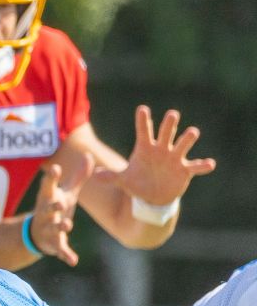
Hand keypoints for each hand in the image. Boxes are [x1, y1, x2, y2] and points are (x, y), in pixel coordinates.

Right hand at [30, 154, 93, 266]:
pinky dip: (66, 255)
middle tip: (59, 202)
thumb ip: (78, 176)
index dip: (52, 178)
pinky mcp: (53, 244)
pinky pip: (60, 250)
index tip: (55, 169)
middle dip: (53, 206)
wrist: (36, 235)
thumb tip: (90, 155)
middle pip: (48, 208)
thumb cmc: (55, 208)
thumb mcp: (66, 192)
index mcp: (49, 199)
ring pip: (54, 228)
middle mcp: (46, 213)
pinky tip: (73, 261)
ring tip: (67, 225)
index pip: (48, 186)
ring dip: (60, 226)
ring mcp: (48, 229)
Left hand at [93, 105, 215, 206]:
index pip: (143, 131)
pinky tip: (209, 164)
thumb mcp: (123, 181)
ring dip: (187, 138)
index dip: (143, 121)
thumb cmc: (137, 183)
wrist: (152, 197)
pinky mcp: (185, 170)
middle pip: (166, 132)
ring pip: (183, 144)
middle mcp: (161, 149)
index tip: (142, 109)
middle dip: (169, 124)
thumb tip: (95, 175)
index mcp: (145, 148)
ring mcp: (174, 158)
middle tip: (172, 114)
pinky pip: (196, 166)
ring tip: (191, 132)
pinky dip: (203, 165)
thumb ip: (111, 177)